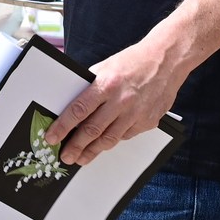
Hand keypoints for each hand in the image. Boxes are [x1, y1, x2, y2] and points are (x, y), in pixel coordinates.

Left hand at [44, 36, 185, 164]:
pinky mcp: (148, 122)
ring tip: (82, 158)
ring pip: (110, 139)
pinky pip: (126, 135)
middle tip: (66, 156)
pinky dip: (114, 139)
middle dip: (76, 146)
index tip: (52, 137)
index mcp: (106, 84)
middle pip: (92, 130)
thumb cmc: (134, 61)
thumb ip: (91, 86)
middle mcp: (121, 101)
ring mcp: (136, 114)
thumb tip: (75, 105)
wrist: (166, 61)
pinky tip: (105, 142)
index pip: (79, 110)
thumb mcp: (106, 67)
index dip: (63, 127)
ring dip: (93, 151)